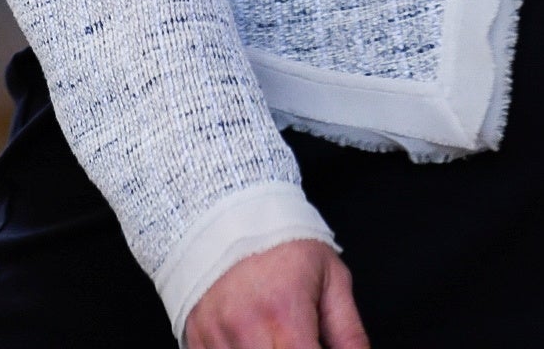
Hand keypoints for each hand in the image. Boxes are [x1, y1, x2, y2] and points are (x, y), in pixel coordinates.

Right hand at [184, 238, 367, 348]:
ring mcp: (214, 334)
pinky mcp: (195, 337)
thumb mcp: (331, 278)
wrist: (228, 209)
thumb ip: (349, 333)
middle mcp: (245, 327)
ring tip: (275, 335)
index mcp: (284, 313)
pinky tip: (250, 338)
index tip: (316, 347)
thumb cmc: (284, 242)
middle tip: (299, 339)